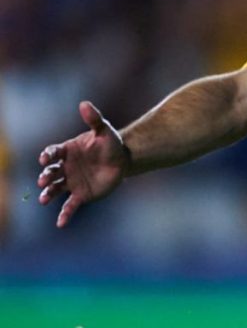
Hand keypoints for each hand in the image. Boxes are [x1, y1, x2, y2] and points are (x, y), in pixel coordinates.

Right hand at [38, 101, 129, 227]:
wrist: (123, 161)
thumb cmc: (110, 144)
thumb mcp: (104, 130)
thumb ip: (94, 119)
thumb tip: (84, 103)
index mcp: (67, 151)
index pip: (52, 153)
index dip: (47, 156)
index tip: (46, 159)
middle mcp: (65, 167)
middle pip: (50, 172)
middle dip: (45, 177)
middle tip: (43, 180)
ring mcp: (71, 182)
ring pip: (55, 189)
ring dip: (48, 194)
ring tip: (44, 199)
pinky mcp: (81, 195)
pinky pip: (70, 206)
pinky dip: (64, 214)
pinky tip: (60, 224)